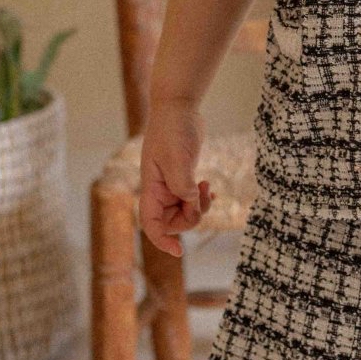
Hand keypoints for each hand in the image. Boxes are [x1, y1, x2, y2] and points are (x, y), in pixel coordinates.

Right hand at [139, 99, 215, 257]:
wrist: (179, 108)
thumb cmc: (173, 129)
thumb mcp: (177, 156)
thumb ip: (181, 182)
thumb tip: (190, 202)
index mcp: (151, 188)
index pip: (150, 223)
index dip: (161, 240)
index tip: (178, 251)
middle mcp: (159, 190)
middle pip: (172, 222)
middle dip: (190, 218)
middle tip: (201, 197)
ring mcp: (171, 185)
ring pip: (184, 212)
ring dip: (199, 207)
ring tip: (207, 187)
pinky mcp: (184, 178)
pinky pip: (192, 200)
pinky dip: (202, 199)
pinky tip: (210, 188)